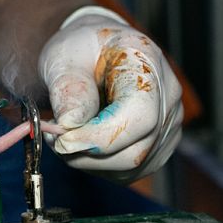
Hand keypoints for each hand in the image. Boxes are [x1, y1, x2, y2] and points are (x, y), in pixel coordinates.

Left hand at [38, 6, 182, 181]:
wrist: (95, 53)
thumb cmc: (82, 51)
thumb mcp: (64, 57)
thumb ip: (68, 87)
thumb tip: (71, 123)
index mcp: (148, 63)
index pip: (139, 116)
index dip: (99, 137)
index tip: (62, 140)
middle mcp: (168, 96)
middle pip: (135, 150)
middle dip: (86, 154)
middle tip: (54, 137)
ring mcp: (168, 124)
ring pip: (130, 167)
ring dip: (88, 161)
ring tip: (65, 137)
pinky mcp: (157, 147)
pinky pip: (127, 172)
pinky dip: (98, 166)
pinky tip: (82, 144)